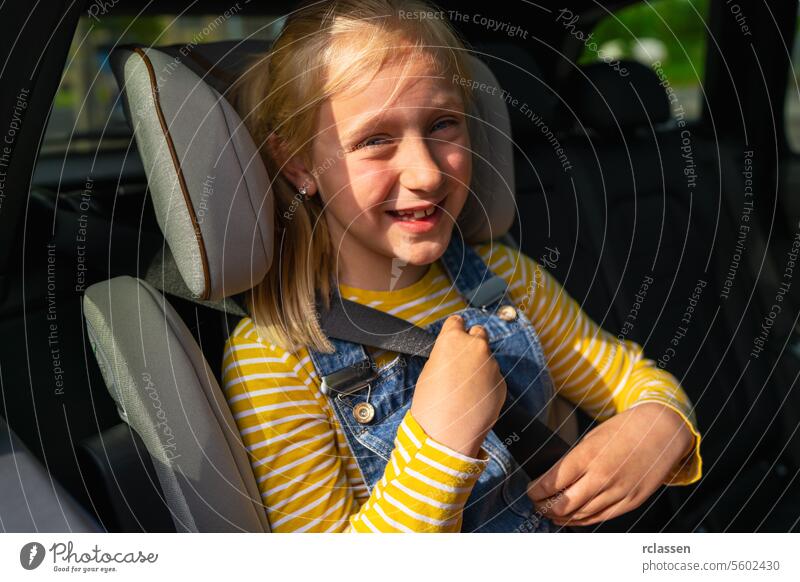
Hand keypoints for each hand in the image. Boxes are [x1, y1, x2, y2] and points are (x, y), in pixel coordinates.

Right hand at [410, 314, 506, 457]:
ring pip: (487, 358)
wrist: (446, 434)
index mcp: (453, 339)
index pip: (457, 321)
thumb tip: (454, 354)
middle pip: (479, 333)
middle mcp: (476, 347)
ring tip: (465, 388)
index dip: (454, 331)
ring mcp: (492, 365)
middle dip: (472, 343)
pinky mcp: (502, 383)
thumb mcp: (429, 370)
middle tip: (462, 361)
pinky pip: (494, 377)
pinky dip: (487, 384)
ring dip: (480, 367)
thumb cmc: (430, 404)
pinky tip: (475, 399)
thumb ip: (445, 354)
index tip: (454, 337)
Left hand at [527, 402, 694, 525]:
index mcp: (587, 456)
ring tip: (551, 513)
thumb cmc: (624, 430)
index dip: (536, 491)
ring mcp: (618, 492)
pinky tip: (573, 517)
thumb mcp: (592, 438)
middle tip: (536, 504)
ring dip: (561, 517)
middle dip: (544, 507)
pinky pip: (601, 518)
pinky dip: (583, 520)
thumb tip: (553, 479)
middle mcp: (602, 477)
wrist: (662, 430)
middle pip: (563, 505)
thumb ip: (574, 460)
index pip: (552, 483)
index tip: (530, 490)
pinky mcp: (631, 502)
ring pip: (581, 515)